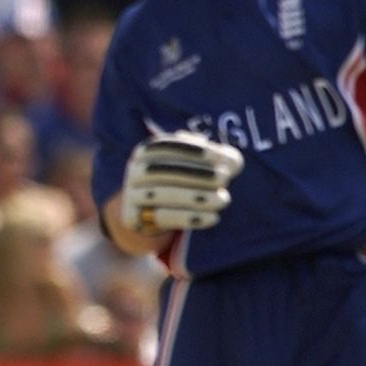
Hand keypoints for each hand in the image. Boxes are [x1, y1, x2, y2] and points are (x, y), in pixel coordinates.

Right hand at [121, 131, 243, 233]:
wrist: (148, 215)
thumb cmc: (179, 183)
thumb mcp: (195, 166)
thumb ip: (217, 159)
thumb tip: (234, 160)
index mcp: (146, 151)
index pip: (169, 146)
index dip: (195, 151)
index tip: (222, 158)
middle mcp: (134, 171)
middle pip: (165, 171)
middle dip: (197, 174)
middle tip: (225, 178)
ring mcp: (131, 195)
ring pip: (162, 195)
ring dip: (195, 197)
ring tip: (224, 199)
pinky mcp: (132, 218)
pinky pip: (162, 218)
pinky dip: (189, 217)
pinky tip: (212, 218)